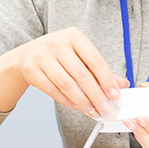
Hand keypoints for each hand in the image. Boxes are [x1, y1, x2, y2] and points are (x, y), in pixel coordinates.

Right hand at [0, 27, 127, 119]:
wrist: (27, 55)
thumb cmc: (58, 54)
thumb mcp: (79, 55)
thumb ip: (99, 69)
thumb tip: (121, 84)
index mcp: (74, 36)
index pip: (95, 61)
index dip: (107, 81)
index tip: (115, 96)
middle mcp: (57, 43)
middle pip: (82, 75)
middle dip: (97, 96)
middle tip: (106, 110)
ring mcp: (42, 56)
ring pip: (67, 84)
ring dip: (82, 102)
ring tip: (93, 112)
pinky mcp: (31, 70)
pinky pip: (52, 90)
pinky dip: (66, 101)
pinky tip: (76, 106)